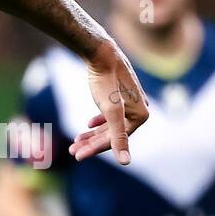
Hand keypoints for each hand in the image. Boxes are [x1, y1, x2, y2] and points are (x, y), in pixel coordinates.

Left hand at [71, 39, 148, 164]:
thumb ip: (118, 138)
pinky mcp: (121, 94)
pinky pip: (111, 113)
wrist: (100, 52)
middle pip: (112, 133)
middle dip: (91, 142)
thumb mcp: (111, 112)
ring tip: (75, 141)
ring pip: (110, 124)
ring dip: (92, 134)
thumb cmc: (106, 81)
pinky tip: (88, 124)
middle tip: (72, 151)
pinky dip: (99, 121)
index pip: (116, 139)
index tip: (76, 155)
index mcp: (141, 115)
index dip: (95, 148)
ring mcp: (131, 101)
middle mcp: (140, 109)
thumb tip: (126, 163)